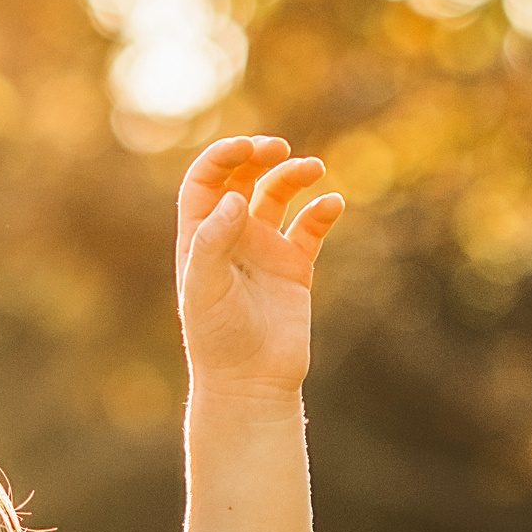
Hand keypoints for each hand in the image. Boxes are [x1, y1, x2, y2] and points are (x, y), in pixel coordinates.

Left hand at [177, 135, 343, 398]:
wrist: (249, 383)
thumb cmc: (217, 339)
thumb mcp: (204, 289)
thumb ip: (213, 242)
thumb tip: (234, 198)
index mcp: (200, 238)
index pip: (206, 181)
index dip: (223, 157)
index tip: (247, 148)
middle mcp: (231, 238)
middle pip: (243, 178)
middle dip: (260, 156)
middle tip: (279, 149)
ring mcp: (264, 251)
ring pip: (280, 195)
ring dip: (295, 175)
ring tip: (313, 170)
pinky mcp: (295, 268)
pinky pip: (311, 227)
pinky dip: (322, 211)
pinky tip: (331, 205)